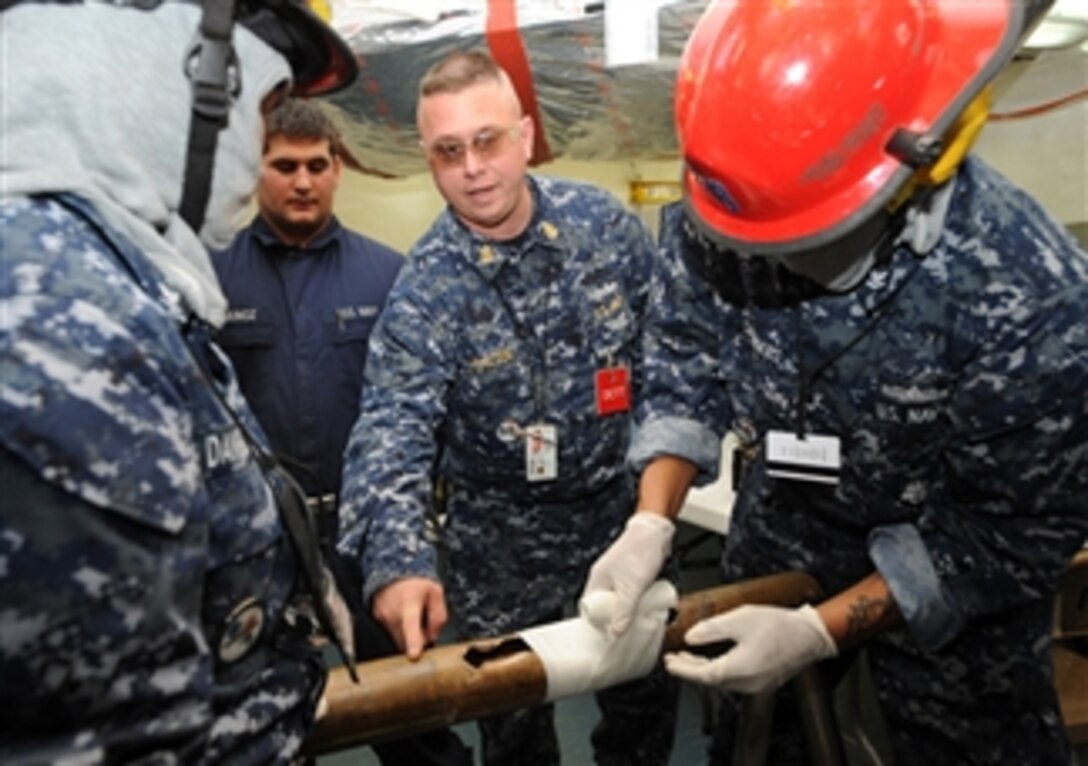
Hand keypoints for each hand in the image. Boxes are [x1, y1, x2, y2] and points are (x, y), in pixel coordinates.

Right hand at [371, 577, 447, 659]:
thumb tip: (432, 637)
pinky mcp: (377, 620)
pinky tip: (402, 615)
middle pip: (406, 641)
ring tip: (412, 616)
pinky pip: (391, 633)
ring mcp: (382, 618)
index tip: (414, 655)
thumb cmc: (416, 582)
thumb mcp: (436, 593)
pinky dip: (399, 629)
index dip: (413, 642)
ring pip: (398, 639)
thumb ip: (439, 617)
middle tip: (423, 624)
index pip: (411, 625)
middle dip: (417, 640)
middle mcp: (392, 613)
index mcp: (409, 604)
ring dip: (407, 635)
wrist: (393, 568)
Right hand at [582, 511, 674, 635]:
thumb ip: (623, 612)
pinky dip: (635, 602)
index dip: (597, 624)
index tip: (606, 636)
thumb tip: (615, 633)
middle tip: (624, 632)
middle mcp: (604, 579)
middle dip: (614, 619)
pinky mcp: (631, 574)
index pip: (590, 609)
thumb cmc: (639, 553)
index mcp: (597, 581)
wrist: (656, 532)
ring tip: (636, 622)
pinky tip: (644, 607)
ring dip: (627, 611)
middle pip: (605, 606)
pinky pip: (630, 594)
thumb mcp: (631, 588)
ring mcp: (618, 576)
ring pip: (619, 600)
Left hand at [664, 604, 836, 694]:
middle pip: (709, 681)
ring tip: (687, 657)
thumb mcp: (740, 619)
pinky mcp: (761, 682)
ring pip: (720, 681)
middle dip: (688, 669)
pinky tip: (711, 660)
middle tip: (672, 659)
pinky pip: (732, 680)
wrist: (810, 635)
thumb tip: (691, 637)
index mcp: (739, 670)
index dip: (682, 669)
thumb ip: (712, 629)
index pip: (702, 675)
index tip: (668, 662)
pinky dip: (717, 670)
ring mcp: (755, 685)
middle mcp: (746, 683)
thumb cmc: (780, 626)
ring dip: (702, 669)